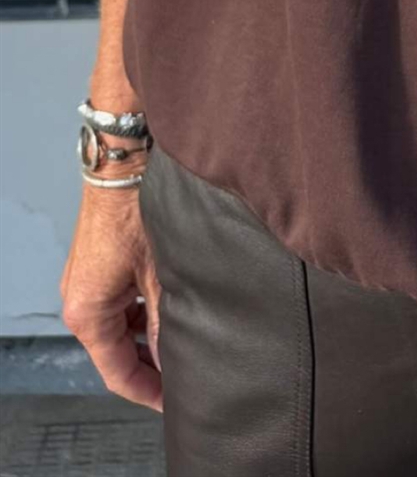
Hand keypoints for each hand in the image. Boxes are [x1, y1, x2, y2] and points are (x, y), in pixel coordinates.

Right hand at [59, 151, 162, 411]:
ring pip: (121, 326)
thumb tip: (176, 359)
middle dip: (151, 365)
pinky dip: (143, 311)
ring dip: (149, 335)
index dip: (149, 392)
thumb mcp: (162, 275)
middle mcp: (80, 301)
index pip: (118, 373)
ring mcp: (88, 282)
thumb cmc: (138, 212)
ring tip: (187, 341)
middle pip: (117, 352)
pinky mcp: (99, 265)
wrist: (124, 163)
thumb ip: (167, 322)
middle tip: (188, 373)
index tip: (175, 402)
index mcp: (88, 314)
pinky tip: (173, 307)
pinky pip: (121, 302)